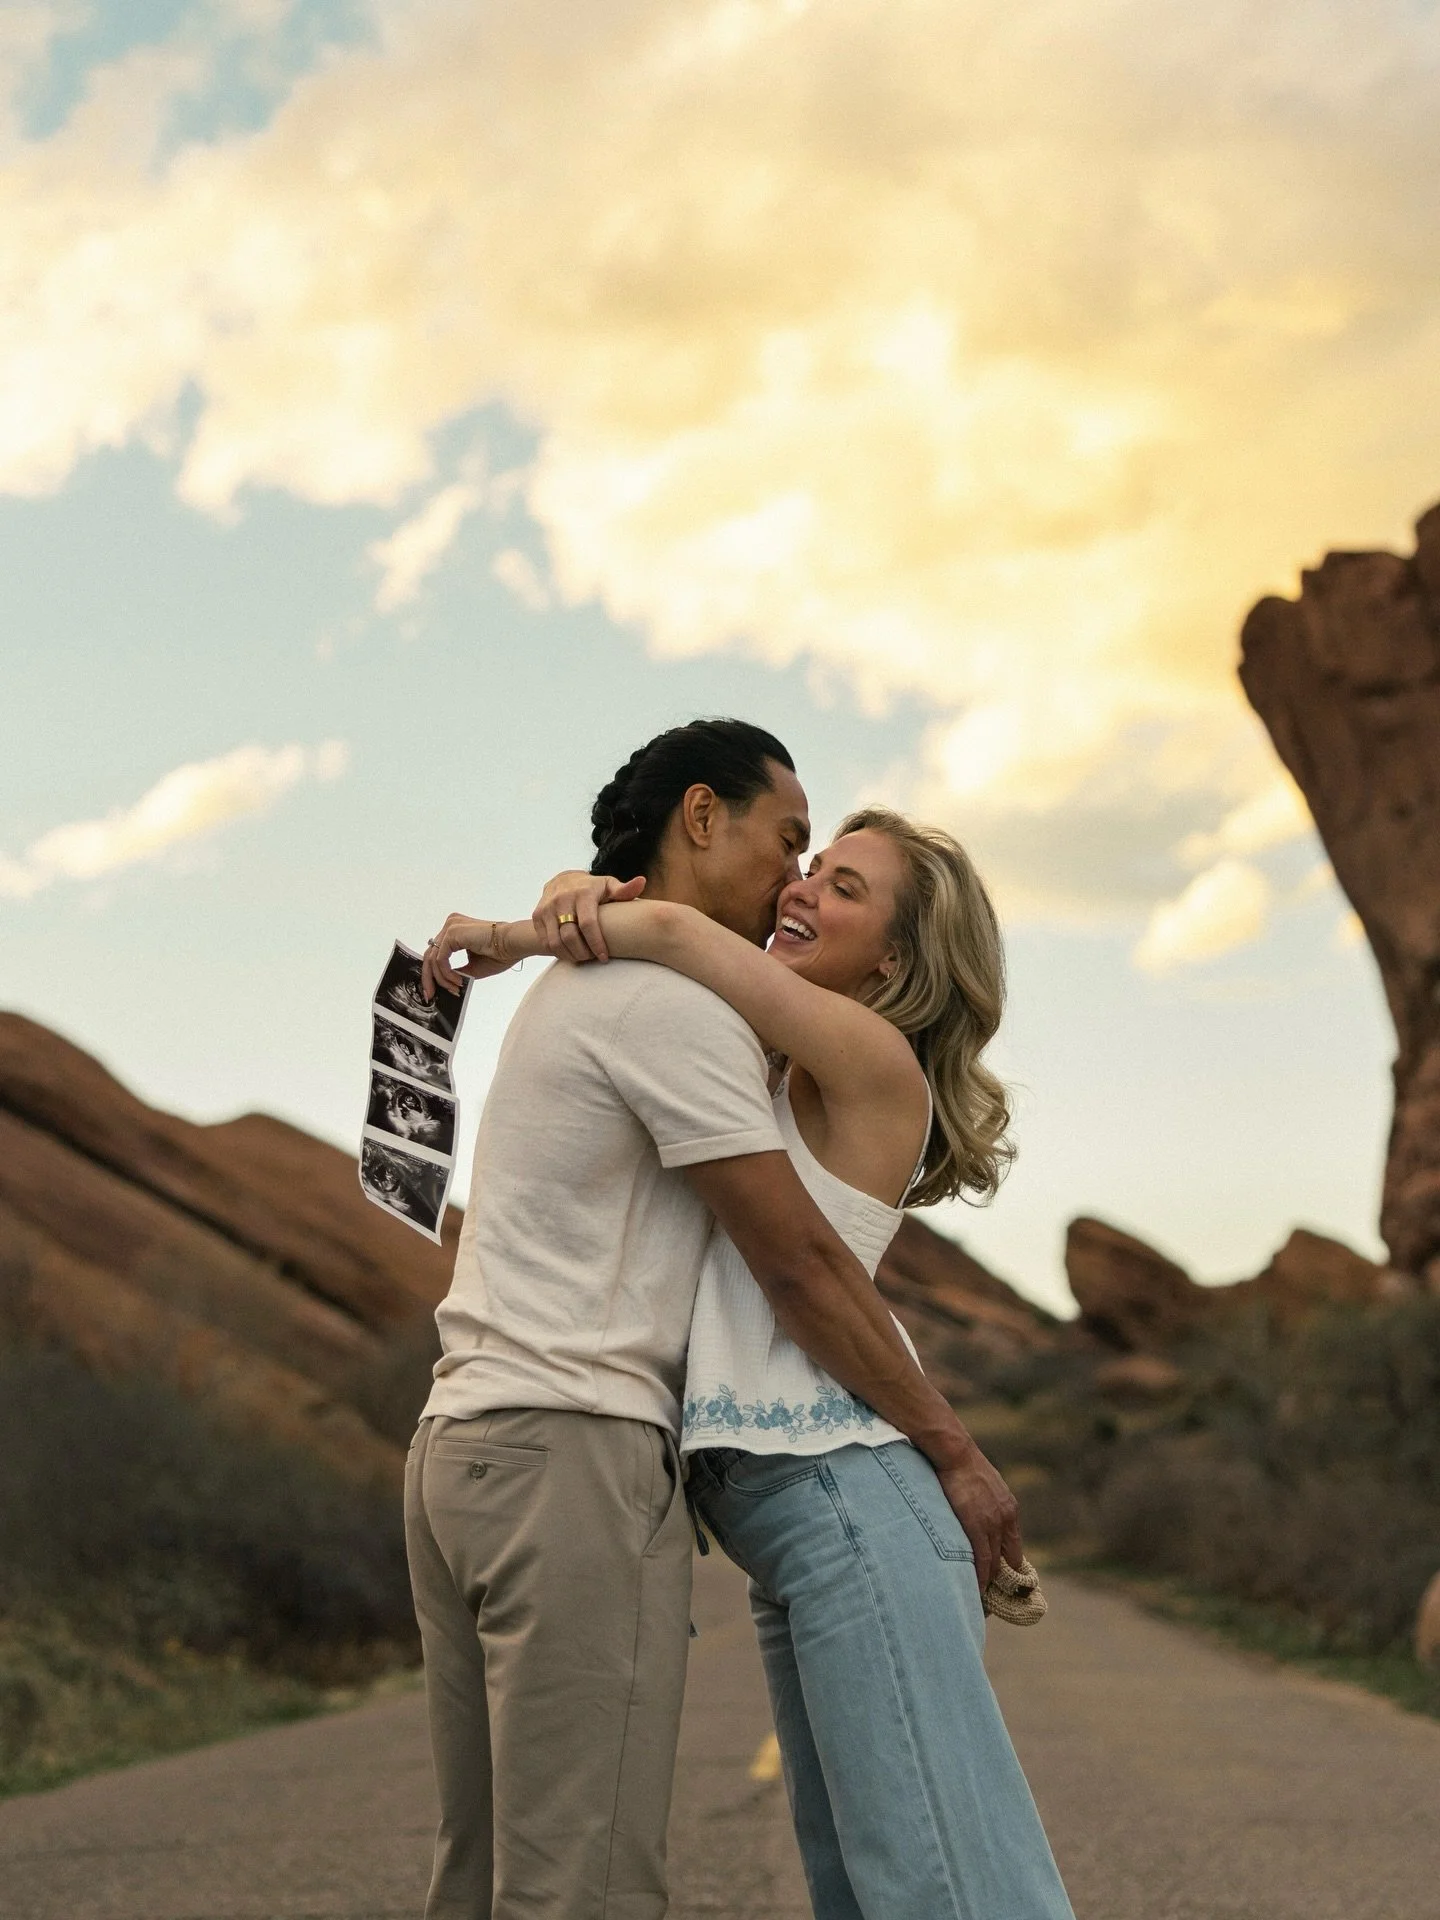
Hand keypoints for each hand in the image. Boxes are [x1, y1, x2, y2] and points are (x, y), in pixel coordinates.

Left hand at [421, 914, 516, 997]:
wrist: (513, 944)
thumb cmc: (500, 953)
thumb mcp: (472, 968)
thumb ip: (457, 972)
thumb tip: (444, 984)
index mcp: (456, 931)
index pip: (436, 952)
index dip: (432, 973)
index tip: (433, 990)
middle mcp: (451, 925)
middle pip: (429, 955)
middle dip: (429, 978)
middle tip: (430, 995)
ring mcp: (450, 927)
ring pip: (433, 959)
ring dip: (442, 979)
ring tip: (455, 989)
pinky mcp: (452, 933)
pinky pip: (440, 959)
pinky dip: (446, 973)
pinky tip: (457, 981)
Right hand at [532, 870, 645, 962]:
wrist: (563, 880)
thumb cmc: (593, 888)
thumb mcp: (609, 886)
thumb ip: (625, 889)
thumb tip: (642, 882)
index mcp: (583, 893)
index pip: (588, 924)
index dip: (596, 944)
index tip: (604, 957)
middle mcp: (562, 898)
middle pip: (569, 936)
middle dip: (582, 953)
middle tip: (592, 959)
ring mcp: (547, 907)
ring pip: (555, 942)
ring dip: (569, 955)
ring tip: (582, 958)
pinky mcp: (537, 915)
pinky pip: (545, 941)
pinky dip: (557, 952)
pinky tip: (569, 953)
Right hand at [934, 1441, 1023, 1596]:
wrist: (954, 1453)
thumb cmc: (962, 1465)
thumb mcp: (983, 1485)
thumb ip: (985, 1504)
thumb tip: (975, 1515)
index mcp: (1009, 1509)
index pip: (1014, 1546)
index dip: (1008, 1564)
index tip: (1001, 1579)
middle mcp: (1006, 1518)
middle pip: (1008, 1558)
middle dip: (1002, 1578)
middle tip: (993, 1595)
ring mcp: (993, 1523)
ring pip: (994, 1563)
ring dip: (989, 1581)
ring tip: (981, 1597)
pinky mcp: (977, 1526)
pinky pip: (982, 1560)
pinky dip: (980, 1577)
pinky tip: (976, 1589)